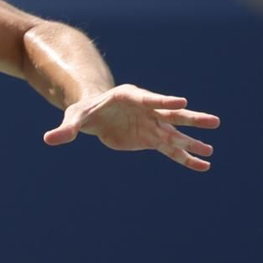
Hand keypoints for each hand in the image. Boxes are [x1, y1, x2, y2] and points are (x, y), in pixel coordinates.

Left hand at [44, 85, 219, 170]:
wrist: (93, 114)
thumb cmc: (83, 111)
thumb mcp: (73, 118)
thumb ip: (67, 129)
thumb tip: (49, 139)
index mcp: (129, 97)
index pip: (148, 98)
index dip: (163, 100)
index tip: (181, 102)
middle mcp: (146, 110)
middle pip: (171, 114)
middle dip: (190, 118)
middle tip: (213, 121)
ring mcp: (151, 125)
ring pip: (175, 134)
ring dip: (192, 142)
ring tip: (211, 151)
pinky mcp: (150, 139)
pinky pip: (170, 150)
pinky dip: (185, 158)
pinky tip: (202, 165)